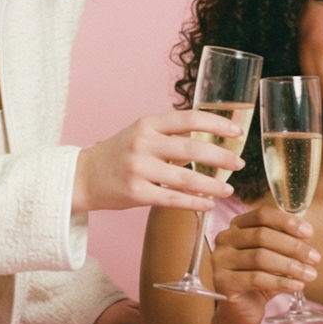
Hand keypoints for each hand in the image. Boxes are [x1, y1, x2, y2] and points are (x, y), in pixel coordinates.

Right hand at [73, 110, 244, 212]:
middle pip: (191, 149)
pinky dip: (194, 203)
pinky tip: (208, 205)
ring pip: (185, 178)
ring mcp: (138, 168)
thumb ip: (171, 135)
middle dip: (221, 157)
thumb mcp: (141, 134)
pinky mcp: (135, 193)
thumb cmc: (119, 154)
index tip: (236, 131)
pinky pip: (172, 199)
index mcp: (147, 124)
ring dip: (212, 185)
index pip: (188, 118)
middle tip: (239, 164)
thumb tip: (210, 139)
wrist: (82, 176)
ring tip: (228, 189)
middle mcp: (143, 143)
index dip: (215, 124)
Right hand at [208, 206, 318, 323]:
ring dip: (290, 265)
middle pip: (262, 236)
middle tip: (315, 258)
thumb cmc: (260, 280)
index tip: (309, 233)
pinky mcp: (222, 282)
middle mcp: (224, 239)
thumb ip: (287, 244)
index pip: (262, 215)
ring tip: (310, 274)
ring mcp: (220, 260)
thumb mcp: (276, 257)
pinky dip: (280, 282)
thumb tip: (306, 237)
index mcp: (237, 226)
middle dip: (293, 247)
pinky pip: (255, 278)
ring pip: (260, 257)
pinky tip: (297, 285)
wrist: (242, 310)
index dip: (287, 222)